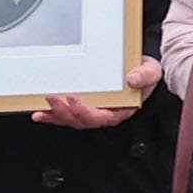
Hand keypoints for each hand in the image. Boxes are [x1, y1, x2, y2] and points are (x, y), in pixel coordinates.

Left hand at [35, 57, 164, 130]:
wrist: (141, 70)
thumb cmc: (145, 74)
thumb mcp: (152, 71)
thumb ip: (146, 75)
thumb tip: (133, 79)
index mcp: (121, 110)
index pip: (102, 117)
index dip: (86, 112)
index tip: (74, 100)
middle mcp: (106, 113)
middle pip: (83, 121)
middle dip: (66, 113)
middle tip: (53, 99)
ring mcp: (94, 111)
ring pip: (72, 120)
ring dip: (56, 116)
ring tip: (43, 109)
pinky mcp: (84, 106)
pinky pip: (67, 115)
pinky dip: (52, 116)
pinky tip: (40, 114)